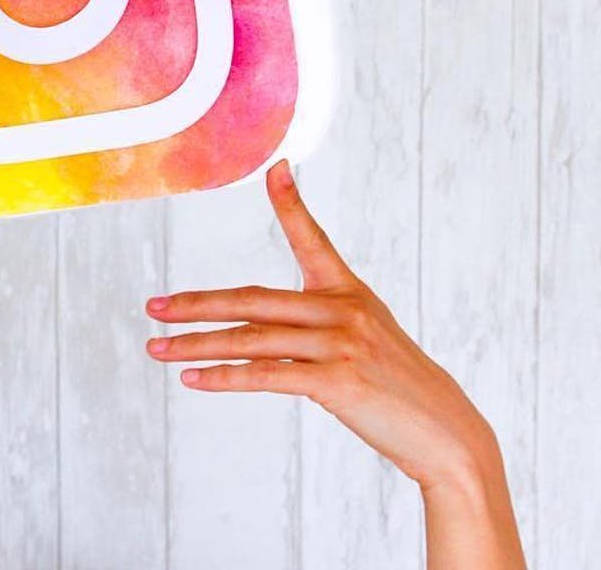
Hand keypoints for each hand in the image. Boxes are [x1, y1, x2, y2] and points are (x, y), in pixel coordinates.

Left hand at [145, 160, 504, 495]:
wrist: (447, 435)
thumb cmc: (399, 387)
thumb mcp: (366, 338)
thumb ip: (320, 323)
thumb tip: (266, 331)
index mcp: (348, 290)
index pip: (311, 237)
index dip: (291, 202)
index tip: (275, 167)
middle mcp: (342, 309)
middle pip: (252, 300)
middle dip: (197, 304)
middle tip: (153, 307)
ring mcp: (340, 343)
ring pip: (251, 339)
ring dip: (196, 345)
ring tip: (158, 348)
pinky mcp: (337, 381)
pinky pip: (267, 375)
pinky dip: (225, 376)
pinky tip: (194, 379)